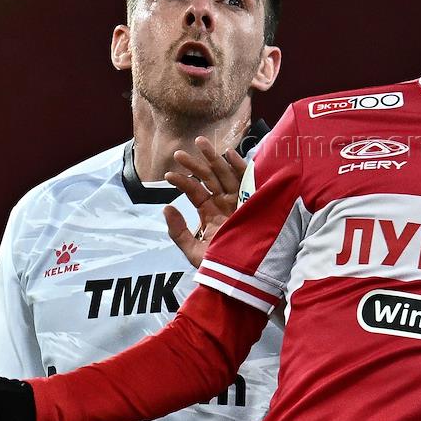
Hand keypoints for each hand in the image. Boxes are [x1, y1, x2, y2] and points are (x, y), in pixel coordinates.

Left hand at [164, 136, 246, 266]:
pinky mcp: (254, 204)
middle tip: (179, 153)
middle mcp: (226, 205)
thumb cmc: (219, 266)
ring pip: (226, 176)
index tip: (168, 175)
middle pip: (210, 179)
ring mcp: (240, 202)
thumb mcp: (192, 250)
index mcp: (211, 214)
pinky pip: (248, 181)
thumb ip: (178, 231)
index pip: (196, 192)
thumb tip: (166, 208)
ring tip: (200, 143)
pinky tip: (228, 153)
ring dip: (214, 159)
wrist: (241, 277)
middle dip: (196, 164)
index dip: (183, 181)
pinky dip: (240, 167)